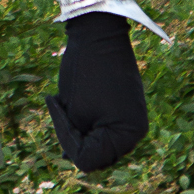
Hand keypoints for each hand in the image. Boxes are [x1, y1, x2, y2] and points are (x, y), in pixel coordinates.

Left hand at [46, 12, 147, 171]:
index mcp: (127, 135)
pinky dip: (85, 119)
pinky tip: (76, 99)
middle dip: (72, 136)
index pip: (87, 159)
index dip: (66, 139)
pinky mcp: (125, 111)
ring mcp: (132, 121)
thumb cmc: (84, 72)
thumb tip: (73, 159)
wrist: (98, 33)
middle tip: (62, 106)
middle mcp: (135, 133)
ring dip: (78, 128)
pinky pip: (101, 128)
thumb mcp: (73, 112)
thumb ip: (74, 139)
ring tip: (69, 101)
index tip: (57, 107)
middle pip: (94, 155)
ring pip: (96, 142)